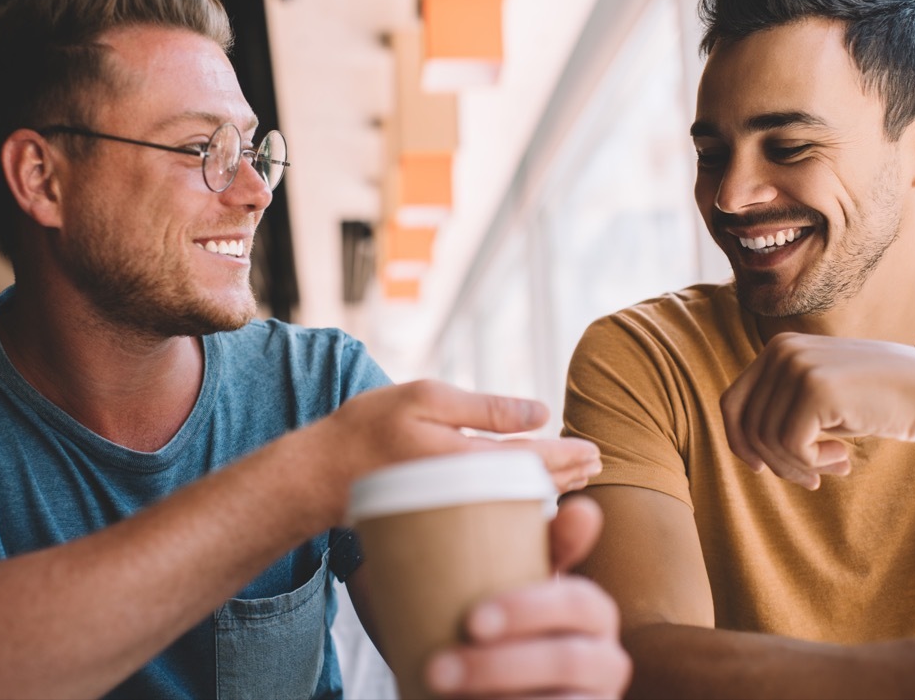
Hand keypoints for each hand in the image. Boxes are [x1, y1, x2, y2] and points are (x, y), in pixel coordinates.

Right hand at [327, 380, 601, 495]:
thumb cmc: (368, 428)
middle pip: (531, 487)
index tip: (595, 452)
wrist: (318, 474)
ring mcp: (453, 509)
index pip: (534, 463)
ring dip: (547, 488)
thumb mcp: (426, 399)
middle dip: (567, 475)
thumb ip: (485, 408)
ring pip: (513, 502)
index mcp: (468, 461)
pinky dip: (515, 498)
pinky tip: (526, 492)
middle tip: (596, 465)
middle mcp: (467, 493)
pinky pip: (491, 509)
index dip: (568, 457)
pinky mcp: (438, 515)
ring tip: (573, 478)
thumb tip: (541, 413)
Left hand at [423, 496, 632, 698]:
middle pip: (566, 659)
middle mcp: (607, 657)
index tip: (470, 620)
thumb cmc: (506, 626)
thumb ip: (535, 545)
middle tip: (438, 668)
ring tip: (443, 691)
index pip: (574, 602)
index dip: (527, 610)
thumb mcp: (514, 584)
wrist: (495, 688)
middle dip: (498, 665)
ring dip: (500, 696)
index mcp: (593, 609)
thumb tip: (581, 507)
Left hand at [721, 333, 914, 488]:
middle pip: (746, 424)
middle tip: (809, 478)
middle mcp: (781, 352)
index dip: (739, 441)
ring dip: (796, 466)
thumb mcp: (819, 396)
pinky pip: (790, 445)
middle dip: (773, 461)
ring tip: (833, 465)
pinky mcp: (814, 389)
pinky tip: (842, 459)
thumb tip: (742, 447)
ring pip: (766, 439)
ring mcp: (796, 366)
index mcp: (777, 349)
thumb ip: (780, 407)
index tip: (761, 467)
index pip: (732, 403)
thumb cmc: (875, 402)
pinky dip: (812, 462)